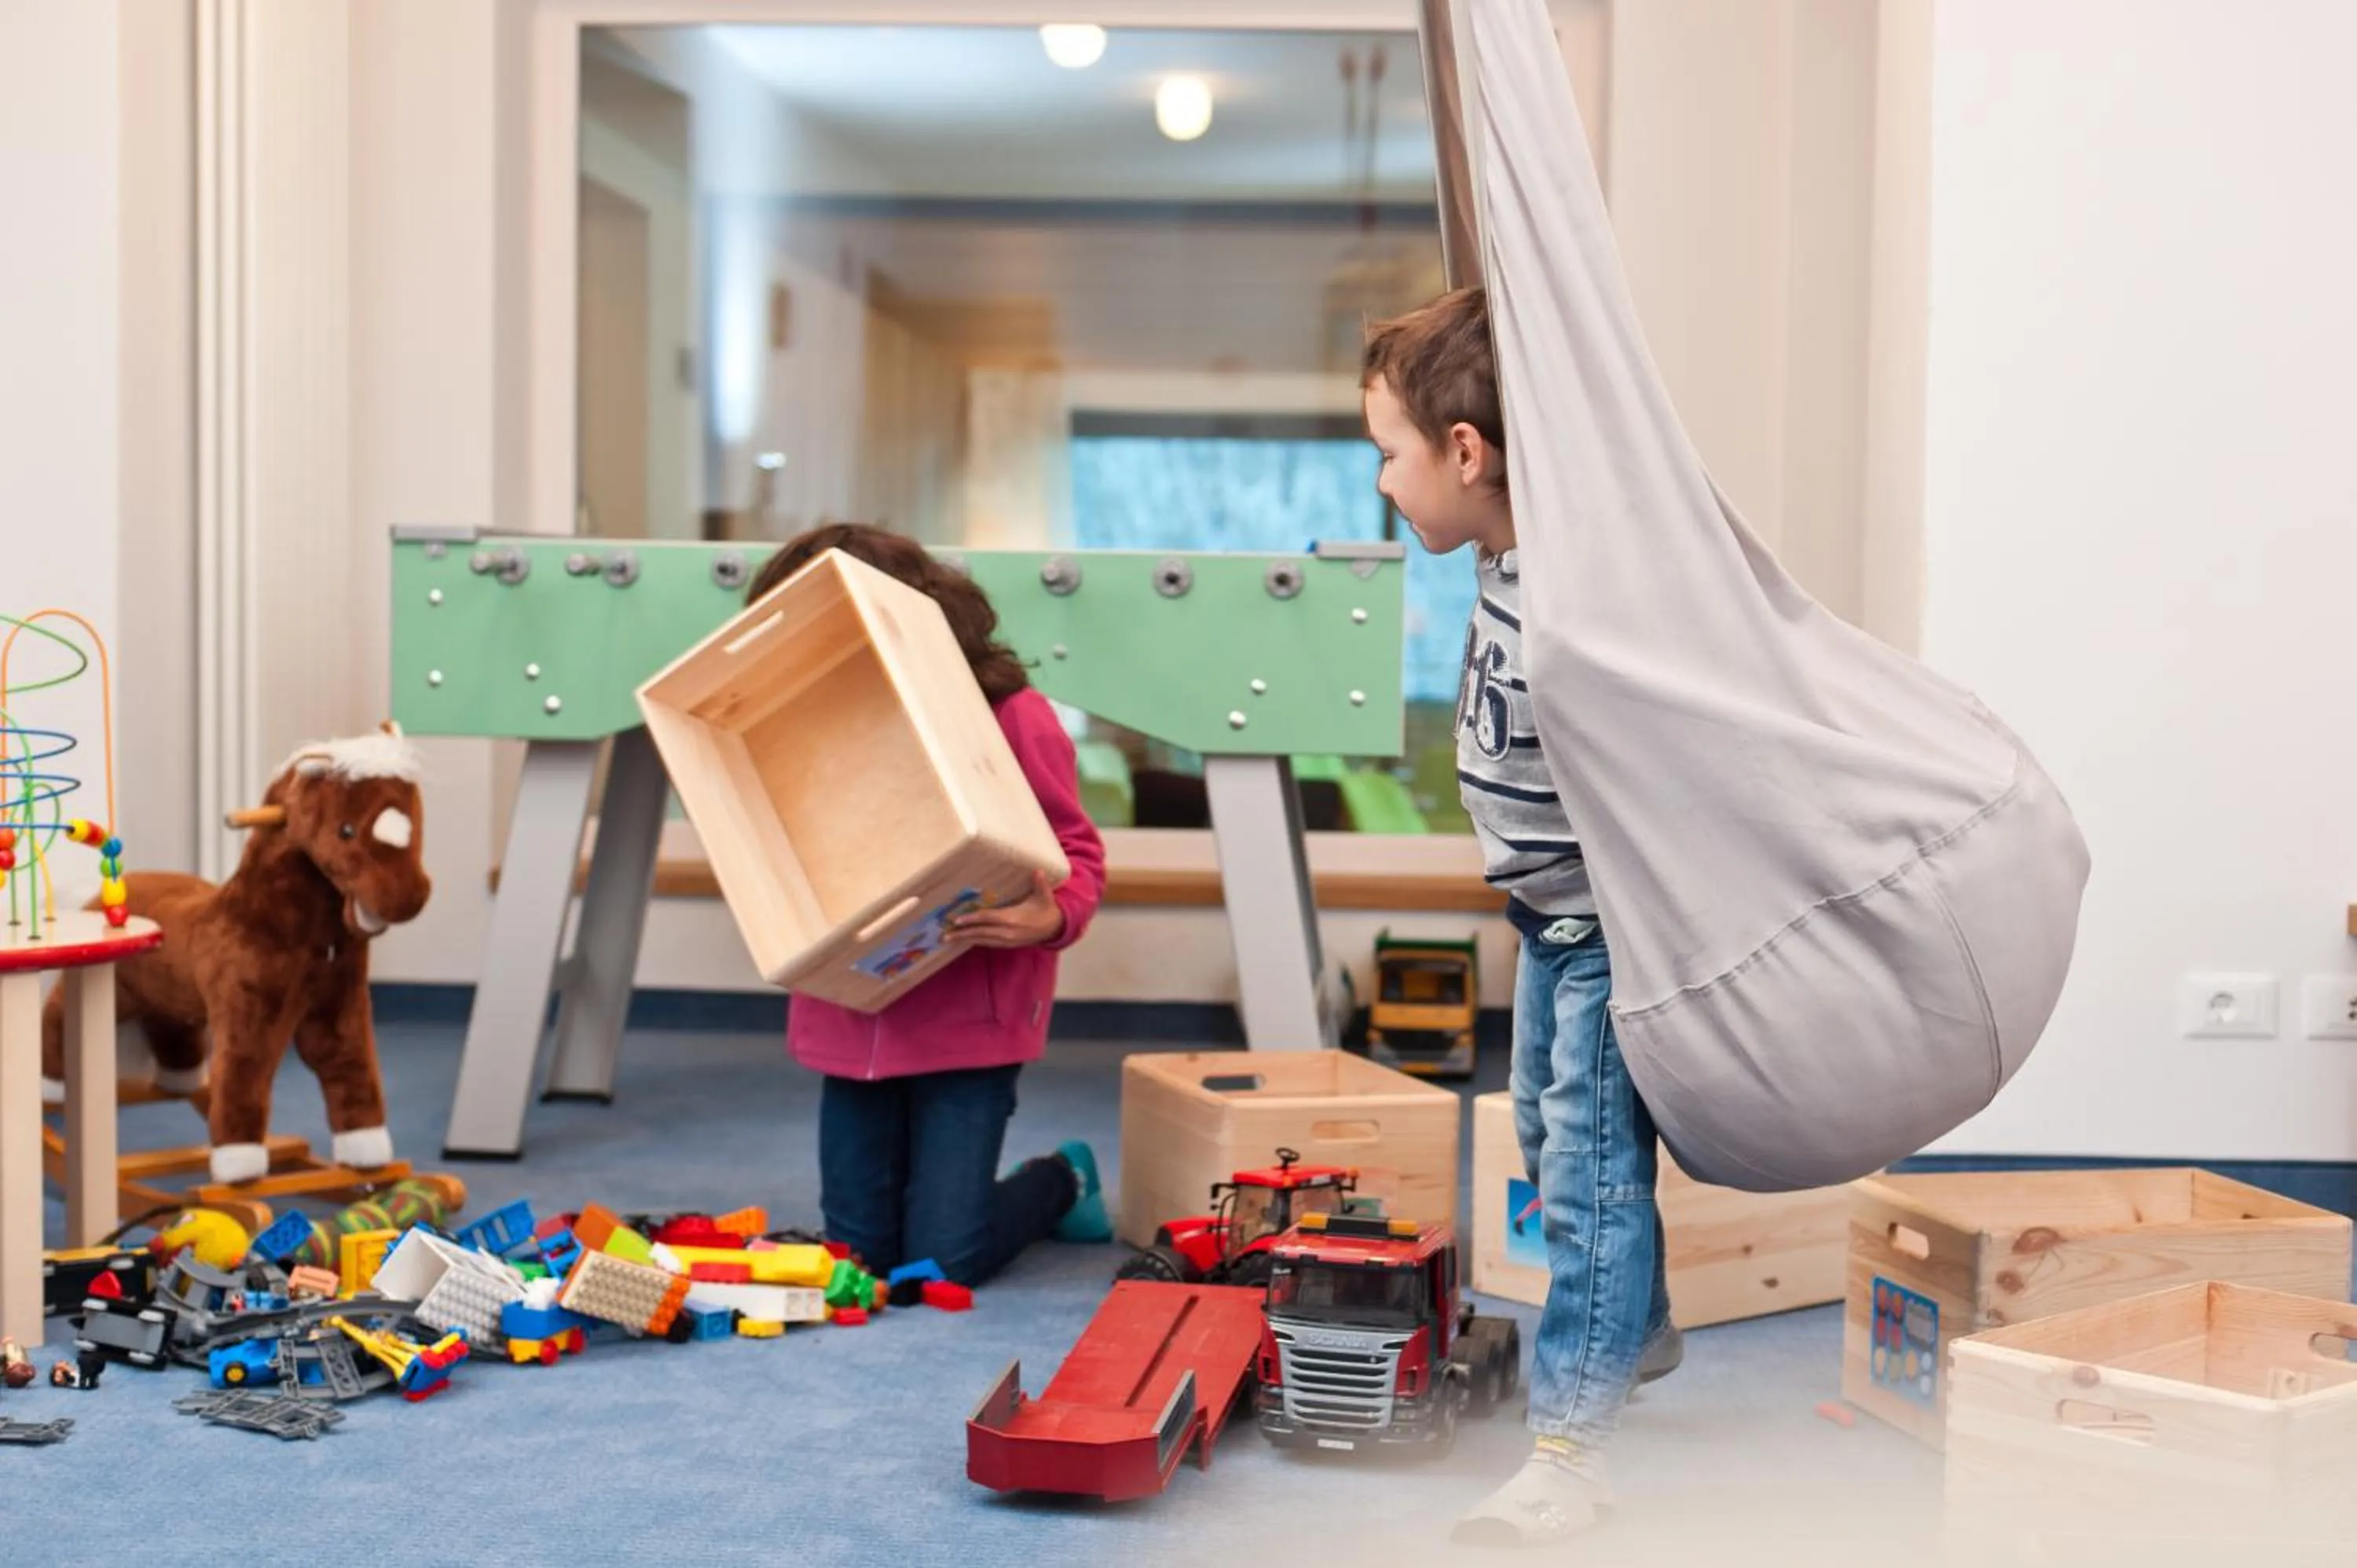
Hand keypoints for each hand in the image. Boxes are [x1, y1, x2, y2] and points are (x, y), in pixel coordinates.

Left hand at [949, 870, 1064, 948]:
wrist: (1054, 929)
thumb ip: (1040, 883)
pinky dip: (975, 941)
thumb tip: (1038, 870)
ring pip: (982, 940)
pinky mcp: (1007, 944)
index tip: (956, 920)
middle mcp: (1007, 932)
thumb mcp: (1045, 896)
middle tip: (943, 935)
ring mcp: (1006, 940)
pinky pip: (988, 943)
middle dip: (961, 934)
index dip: (972, 919)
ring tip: (949, 938)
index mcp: (1012, 919)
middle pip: (980, 933)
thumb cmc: (1047, 910)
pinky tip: (965, 939)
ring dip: (965, 939)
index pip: (987, 918)